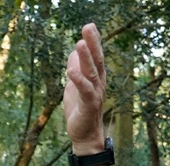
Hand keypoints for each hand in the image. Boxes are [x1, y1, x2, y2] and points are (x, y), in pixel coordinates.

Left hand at [64, 23, 107, 153]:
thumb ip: (75, 70)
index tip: (89, 26)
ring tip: (79, 43)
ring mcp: (95, 94)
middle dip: (92, 43)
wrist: (85, 136)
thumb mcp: (74, 87)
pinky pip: (84, 90)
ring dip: (86, 58)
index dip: (93, 42)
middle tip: (88, 27)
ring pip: (91, 73)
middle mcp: (98, 83)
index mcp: (95, 78)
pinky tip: (70, 70)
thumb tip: (73, 53)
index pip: (95, 57)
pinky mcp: (88, 105)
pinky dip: (78, 80)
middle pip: (96, 60)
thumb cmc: (80, 111)